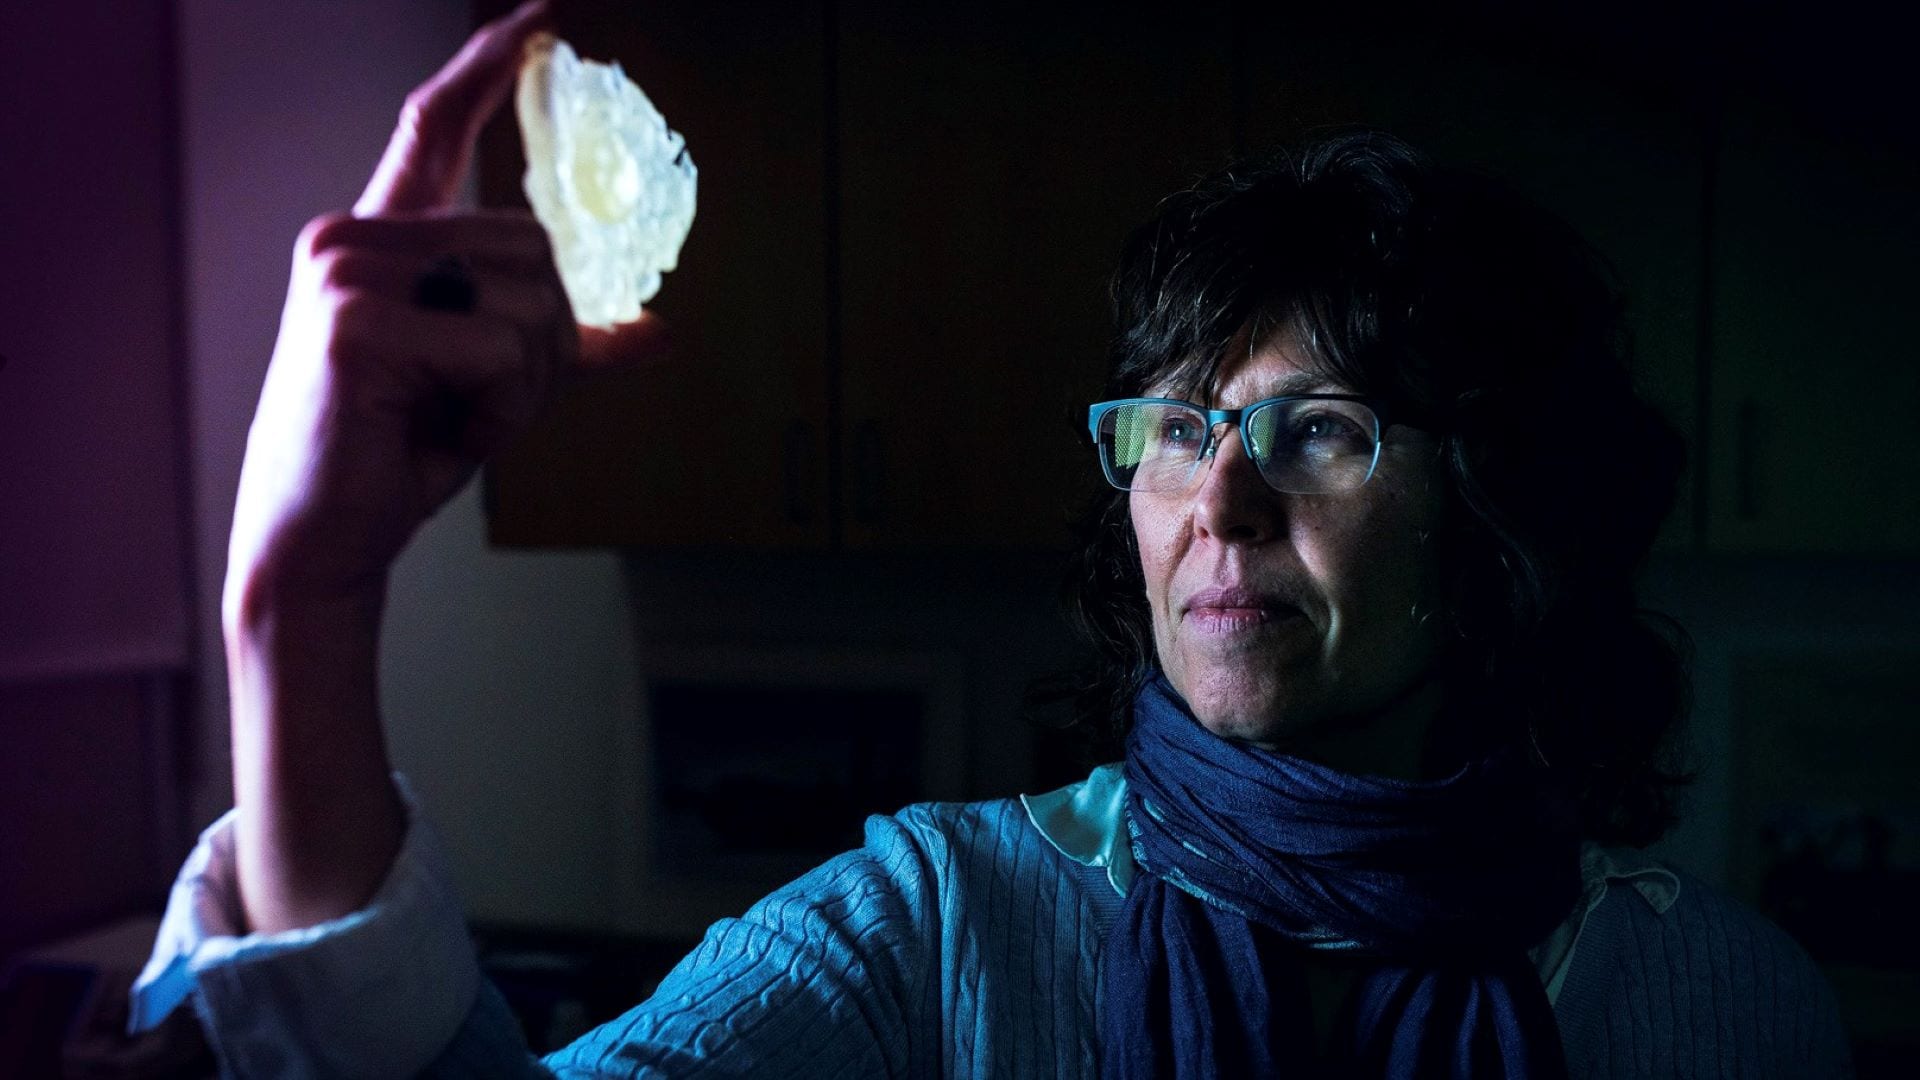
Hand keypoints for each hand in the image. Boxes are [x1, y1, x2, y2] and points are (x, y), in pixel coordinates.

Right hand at [224, 0, 665, 618]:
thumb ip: (561, 345)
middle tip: (479, 403)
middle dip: (543, 342)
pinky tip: (440, 431)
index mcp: (383, 239)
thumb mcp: (495, 386)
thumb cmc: (396, 453)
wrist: (326, 539)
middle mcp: (353, 237)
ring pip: (529, 299)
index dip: (488, 62)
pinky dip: (502, 408)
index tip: (542, 15)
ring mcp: (346, 271)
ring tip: (452, 417)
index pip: (435, 123)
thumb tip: (655, 332)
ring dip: (523, 383)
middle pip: (534, 246)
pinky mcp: (355, 322)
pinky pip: (502, 350)